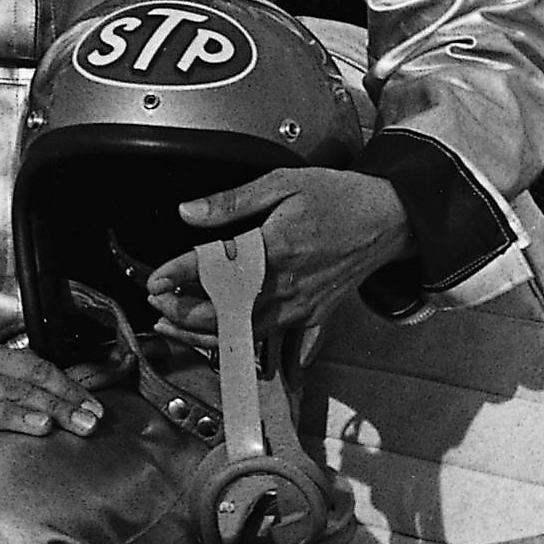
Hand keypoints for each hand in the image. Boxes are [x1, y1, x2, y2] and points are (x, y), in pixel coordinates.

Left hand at [145, 169, 411, 337]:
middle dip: (185, 312)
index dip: (179, 276)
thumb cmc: (338, 196)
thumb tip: (188, 212)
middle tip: (157, 305)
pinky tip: (244, 361)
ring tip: (177, 329)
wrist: (390, 216)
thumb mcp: (282, 182)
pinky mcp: (317, 316)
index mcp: (276, 250)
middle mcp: (287, 287)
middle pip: (226, 311)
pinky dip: (263, 356)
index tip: (153, 281)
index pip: (215, 269)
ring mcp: (303, 307)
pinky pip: (286, 346)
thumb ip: (232, 201)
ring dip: (209, 335)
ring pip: (248, 333)